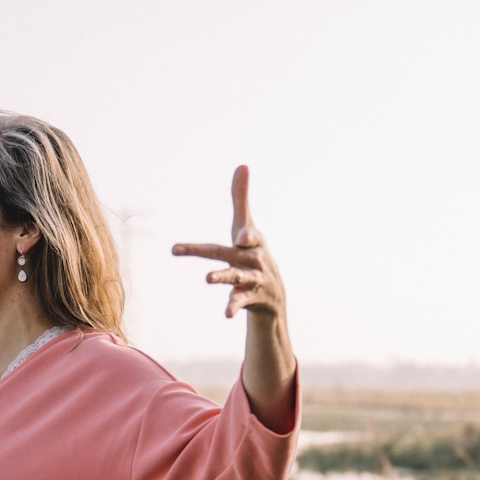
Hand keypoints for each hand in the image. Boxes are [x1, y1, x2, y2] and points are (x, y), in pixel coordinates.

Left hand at [171, 165, 286, 321]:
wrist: (272, 292)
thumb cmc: (253, 253)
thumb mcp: (247, 228)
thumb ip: (241, 199)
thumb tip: (243, 164)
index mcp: (250, 242)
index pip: (247, 235)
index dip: (247, 234)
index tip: (243, 236)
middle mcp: (251, 260)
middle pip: (229, 255)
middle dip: (217, 252)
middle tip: (210, 247)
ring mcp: (250, 280)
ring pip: (235, 278)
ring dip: (222, 277)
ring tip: (207, 278)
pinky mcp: (248, 297)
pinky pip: (239, 301)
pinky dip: (232, 306)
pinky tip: (226, 314)